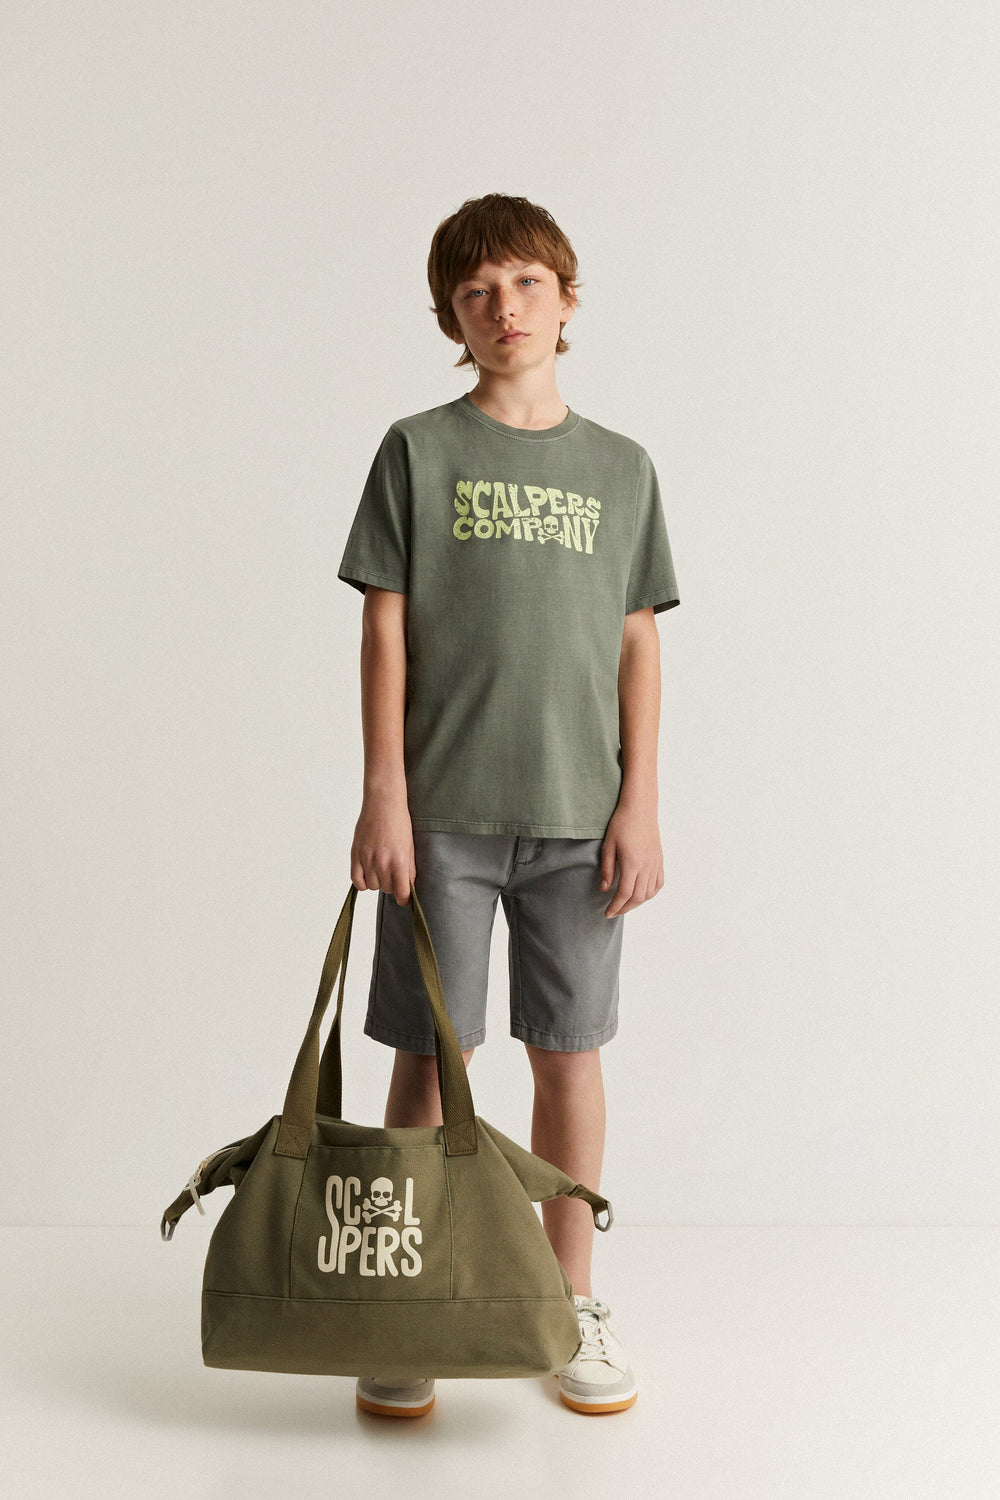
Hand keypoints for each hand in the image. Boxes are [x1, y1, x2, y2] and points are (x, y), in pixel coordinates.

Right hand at [351, 791, 414, 905]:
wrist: (383, 803)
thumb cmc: (399, 822)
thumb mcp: (410, 847)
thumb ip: (409, 869)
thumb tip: (409, 887)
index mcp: (399, 861)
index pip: (401, 892)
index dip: (404, 899)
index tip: (404, 899)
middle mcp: (382, 862)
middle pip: (387, 889)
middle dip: (391, 884)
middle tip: (393, 873)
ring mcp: (367, 859)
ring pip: (373, 886)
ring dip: (378, 881)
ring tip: (381, 868)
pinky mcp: (356, 854)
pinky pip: (357, 881)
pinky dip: (363, 882)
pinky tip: (368, 874)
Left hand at [599, 799, 663, 916]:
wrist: (640, 807)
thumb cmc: (621, 823)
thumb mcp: (608, 845)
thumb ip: (607, 869)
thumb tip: (605, 889)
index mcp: (632, 862)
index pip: (624, 894)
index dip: (615, 906)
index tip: (607, 913)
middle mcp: (647, 865)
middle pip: (638, 897)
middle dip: (625, 908)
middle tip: (614, 911)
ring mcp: (656, 863)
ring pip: (650, 893)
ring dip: (638, 902)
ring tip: (625, 903)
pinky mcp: (660, 859)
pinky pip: (659, 883)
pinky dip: (650, 893)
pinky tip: (641, 894)